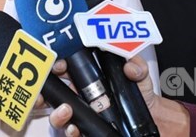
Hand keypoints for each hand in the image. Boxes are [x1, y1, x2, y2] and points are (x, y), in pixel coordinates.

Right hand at [48, 55, 186, 136]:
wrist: (150, 118)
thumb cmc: (140, 94)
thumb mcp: (140, 75)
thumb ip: (137, 66)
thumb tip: (130, 67)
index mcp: (88, 77)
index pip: (65, 68)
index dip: (57, 65)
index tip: (59, 65)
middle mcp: (81, 96)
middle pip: (54, 92)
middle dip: (44, 91)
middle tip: (47, 89)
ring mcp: (83, 114)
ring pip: (58, 114)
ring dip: (56, 113)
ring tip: (66, 110)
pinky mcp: (87, 130)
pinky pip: (71, 132)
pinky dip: (69, 131)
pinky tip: (74, 128)